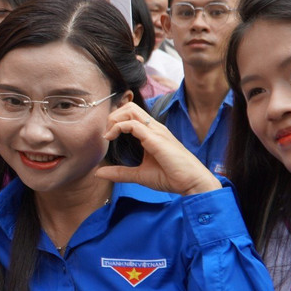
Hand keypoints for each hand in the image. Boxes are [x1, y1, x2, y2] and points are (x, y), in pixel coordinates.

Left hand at [94, 102, 220, 194]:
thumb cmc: (171, 177)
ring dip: (114, 119)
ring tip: (107, 135)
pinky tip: (111, 138)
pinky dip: (119, 127)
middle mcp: (154, 128)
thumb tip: (98, 173)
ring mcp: (156, 131)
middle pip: (129, 107)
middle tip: (105, 134)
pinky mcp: (156, 138)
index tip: (106, 137)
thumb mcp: (139, 175)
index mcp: (152, 132)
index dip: (115, 120)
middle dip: (112, 116)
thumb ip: (120, 173)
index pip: (131, 114)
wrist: (192, 183)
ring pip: (130, 110)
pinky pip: (133, 124)